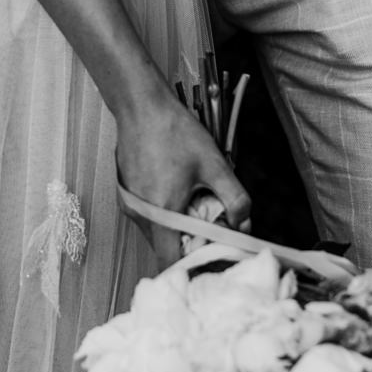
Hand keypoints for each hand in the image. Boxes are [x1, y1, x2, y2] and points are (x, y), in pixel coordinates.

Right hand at [114, 85, 252, 269]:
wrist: (140, 106)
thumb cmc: (173, 131)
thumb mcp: (214, 164)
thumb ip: (235, 198)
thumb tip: (244, 223)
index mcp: (161, 213)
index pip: (170, 262)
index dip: (191, 266)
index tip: (210, 258)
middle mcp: (140, 215)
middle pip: (165, 249)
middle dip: (189, 244)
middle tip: (211, 228)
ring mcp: (130, 205)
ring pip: (157, 232)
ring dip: (176, 228)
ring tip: (195, 204)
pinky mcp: (127, 194)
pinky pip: (149, 216)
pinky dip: (164, 214)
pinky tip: (178, 190)